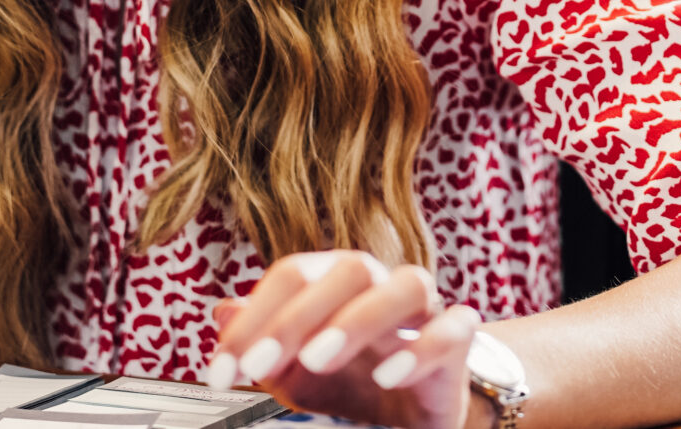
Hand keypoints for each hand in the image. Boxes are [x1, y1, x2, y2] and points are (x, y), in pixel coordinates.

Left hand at [208, 250, 483, 428]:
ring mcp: (425, 310)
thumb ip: (260, 343)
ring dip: (359, 319)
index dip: (253, 320)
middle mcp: (381, 284)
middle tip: (260, 365)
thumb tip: (222, 313)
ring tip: (317, 359)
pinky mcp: (459, 341)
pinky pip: (453, 329)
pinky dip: (422, 349)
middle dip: (298, 315)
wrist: (414, 411)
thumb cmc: (354, 381)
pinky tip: (387, 376)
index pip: (293, 276)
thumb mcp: (295, 372)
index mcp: (336, 282)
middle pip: (350, 269)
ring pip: (408, 285)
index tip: (222, 372)